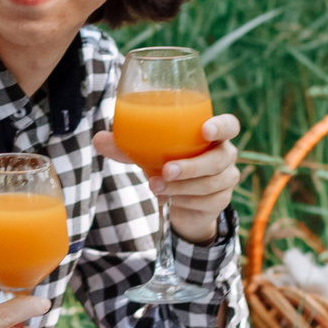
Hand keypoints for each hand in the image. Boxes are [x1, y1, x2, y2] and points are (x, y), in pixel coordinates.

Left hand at [94, 112, 240, 244]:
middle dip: (192, 166)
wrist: (180, 202)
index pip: (230, 125)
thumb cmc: (167, 165)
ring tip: (154, 186)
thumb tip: (98, 139)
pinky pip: (204, 201)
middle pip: (219, 158)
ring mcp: (226, 180)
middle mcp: (224, 155)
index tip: (205, 131)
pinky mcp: (221, 202)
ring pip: (209, 183)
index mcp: (212, 135)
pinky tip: (167, 199)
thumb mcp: (148, 155)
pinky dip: (183, 200)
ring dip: (180, 186)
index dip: (221, 127)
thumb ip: (127, 147)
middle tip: (167, 169)